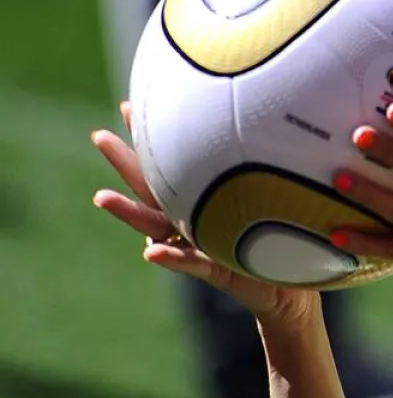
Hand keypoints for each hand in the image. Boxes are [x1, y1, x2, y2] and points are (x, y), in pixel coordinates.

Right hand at [91, 102, 319, 326]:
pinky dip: (172, 259)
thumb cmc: (275, 242)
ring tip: (101, 197)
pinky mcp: (218, 271)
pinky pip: (192, 264)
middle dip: (126, 164)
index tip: (131, 107)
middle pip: (151, 190)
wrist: (288, 290)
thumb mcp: (262, 203)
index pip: (169, 167)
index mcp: (199, 203)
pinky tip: (151, 253)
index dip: (149, 140)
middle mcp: (191, 224)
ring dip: (130, 213)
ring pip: (158, 227)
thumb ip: (251, 178)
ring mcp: (199, 247)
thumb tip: (251, 135)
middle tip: (99, 137)